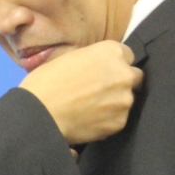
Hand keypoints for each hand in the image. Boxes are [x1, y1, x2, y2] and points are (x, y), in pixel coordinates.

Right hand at [18, 41, 142, 144]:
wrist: (39, 113)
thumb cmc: (46, 82)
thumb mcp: (69, 58)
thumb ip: (92, 61)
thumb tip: (98, 69)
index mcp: (111, 52)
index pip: (128, 55)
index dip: (114, 64)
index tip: (103, 72)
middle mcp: (124, 73)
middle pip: (134, 77)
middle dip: (121, 82)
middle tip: (100, 91)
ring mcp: (124, 100)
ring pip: (127, 100)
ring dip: (115, 102)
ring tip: (91, 109)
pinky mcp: (120, 122)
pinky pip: (119, 119)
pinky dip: (108, 120)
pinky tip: (90, 120)